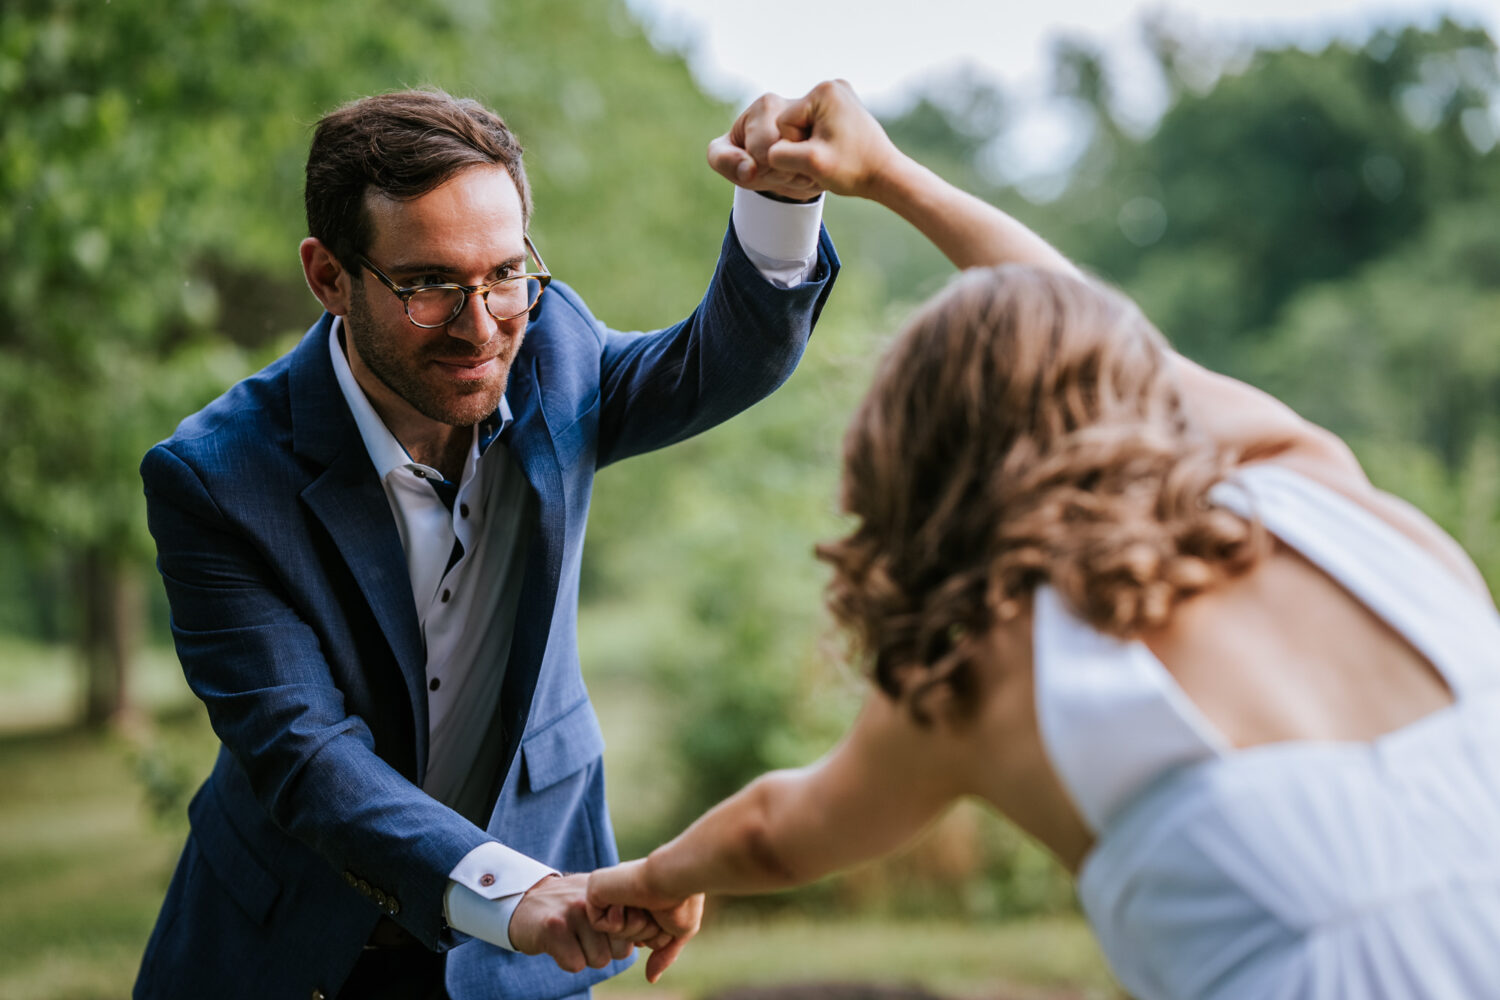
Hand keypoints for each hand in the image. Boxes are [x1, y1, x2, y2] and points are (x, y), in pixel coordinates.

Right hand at [508, 873, 661, 972]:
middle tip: (583, 935)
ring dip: (584, 956)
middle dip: (604, 951)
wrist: (523, 900)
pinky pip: (575, 964)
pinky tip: (557, 944)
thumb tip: (653, 939)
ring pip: (598, 960)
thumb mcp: (599, 901)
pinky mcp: (554, 928)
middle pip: (620, 951)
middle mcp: (595, 900)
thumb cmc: (568, 907)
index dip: (624, 940)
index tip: (608, 934)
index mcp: (610, 892)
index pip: (637, 931)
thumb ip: (626, 915)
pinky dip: (566, 960)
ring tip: (570, 937)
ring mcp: (574, 912)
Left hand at [587, 859, 705, 982]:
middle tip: (654, 910)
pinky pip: (598, 925)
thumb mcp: (679, 931)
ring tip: (642, 904)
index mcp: (643, 898)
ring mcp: (611, 890)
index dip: (652, 936)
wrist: (674, 878)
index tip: (663, 917)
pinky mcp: (595, 889)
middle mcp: (625, 893)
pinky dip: (616, 921)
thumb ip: (664, 954)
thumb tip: (651, 978)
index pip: (638, 935)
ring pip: (613, 932)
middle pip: (626, 936)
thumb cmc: (682, 899)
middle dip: (643, 932)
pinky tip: (626, 902)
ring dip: (632, 925)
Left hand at [707, 92, 822, 200]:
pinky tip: (808, 172)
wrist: (772, 161)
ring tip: (789, 171)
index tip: (756, 163)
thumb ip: (724, 160)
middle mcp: (797, 106)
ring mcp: (819, 122)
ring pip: (809, 163)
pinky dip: (814, 178)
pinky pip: (826, 168)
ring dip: (798, 178)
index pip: (764, 150)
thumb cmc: (744, 155)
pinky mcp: (834, 139)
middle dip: (779, 174)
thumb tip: (749, 170)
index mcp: (767, 104)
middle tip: (775, 170)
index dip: (759, 169)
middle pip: (789, 155)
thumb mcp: (725, 158)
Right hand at [712, 80, 902, 200]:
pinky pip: (814, 126)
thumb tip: (767, 152)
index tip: (819, 157)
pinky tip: (836, 152)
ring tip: (833, 157)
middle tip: (827, 159)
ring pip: (801, 126)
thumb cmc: (853, 170)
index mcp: (823, 91)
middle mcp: (832, 86)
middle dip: (802, 145)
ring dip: (809, 146)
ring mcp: (838, 95)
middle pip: (791, 122)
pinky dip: (819, 142)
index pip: (784, 123)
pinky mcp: (842, 107)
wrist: (886, 175)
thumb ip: (780, 156)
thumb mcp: (812, 165)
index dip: (795, 148)